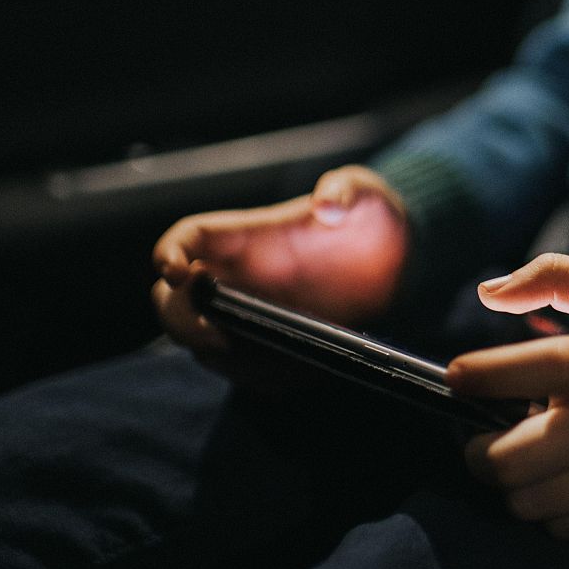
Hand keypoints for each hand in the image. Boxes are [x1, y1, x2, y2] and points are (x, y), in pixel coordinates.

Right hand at [152, 165, 408, 352]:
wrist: (399, 262)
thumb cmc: (370, 217)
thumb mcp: (364, 194)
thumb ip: (346, 191)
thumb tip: (328, 204)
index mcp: (246, 237)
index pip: (188, 240)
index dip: (169, 254)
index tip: (176, 272)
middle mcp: (237, 277)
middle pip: (176, 301)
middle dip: (181, 320)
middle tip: (216, 335)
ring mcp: (251, 314)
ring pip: (206, 344)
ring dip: (225, 358)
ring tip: (273, 357)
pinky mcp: (273, 344)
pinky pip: (249, 371)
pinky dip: (262, 376)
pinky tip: (298, 370)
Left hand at [449, 254, 568, 541]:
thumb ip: (557, 277)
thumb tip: (488, 292)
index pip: (517, 371)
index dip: (474, 376)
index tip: (457, 378)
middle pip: (504, 460)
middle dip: (480, 450)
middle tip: (487, 437)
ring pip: (524, 500)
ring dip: (517, 482)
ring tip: (538, 458)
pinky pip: (562, 527)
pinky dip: (554, 508)